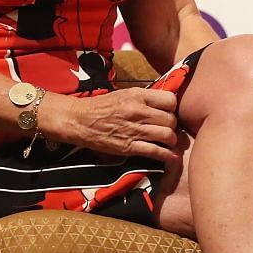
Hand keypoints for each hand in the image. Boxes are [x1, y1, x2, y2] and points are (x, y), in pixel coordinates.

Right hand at [45, 88, 180, 164]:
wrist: (79, 120)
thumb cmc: (101, 106)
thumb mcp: (124, 94)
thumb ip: (144, 98)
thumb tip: (164, 105)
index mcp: (137, 95)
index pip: (170, 100)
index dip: (173, 108)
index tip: (168, 113)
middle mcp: (138, 111)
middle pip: (171, 120)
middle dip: (172, 126)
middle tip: (167, 129)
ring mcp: (134, 130)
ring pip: (167, 136)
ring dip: (171, 141)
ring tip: (168, 142)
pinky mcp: (129, 147)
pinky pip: (156, 152)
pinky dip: (167, 156)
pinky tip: (171, 158)